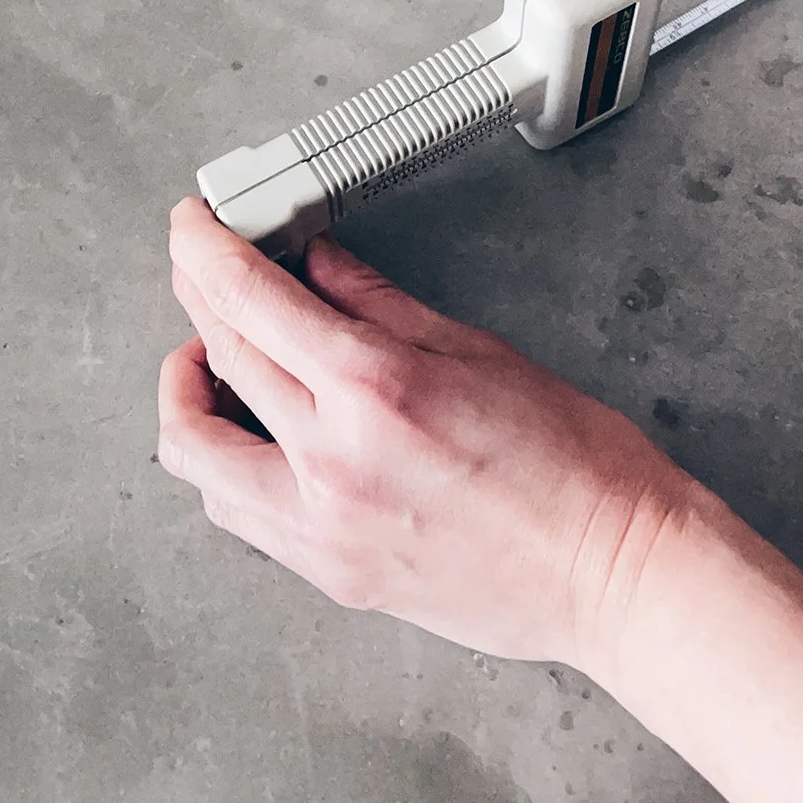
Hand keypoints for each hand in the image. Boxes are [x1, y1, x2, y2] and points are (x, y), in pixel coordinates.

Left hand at [156, 197, 699, 664]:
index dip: (205, 250)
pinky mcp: (331, 573)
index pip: (250, 300)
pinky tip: (254, 438)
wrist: (612, 574)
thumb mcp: (479, 352)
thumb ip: (382, 304)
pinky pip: (239, 512)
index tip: (193, 228)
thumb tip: (321, 268)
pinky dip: (226, 464)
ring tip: (218, 364)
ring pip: (196, 453)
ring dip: (189, 396)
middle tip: (202, 272)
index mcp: (374, 389)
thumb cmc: (577, 470)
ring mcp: (323, 527)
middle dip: (196, 300)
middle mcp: (332, 461)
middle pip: (217, 359)